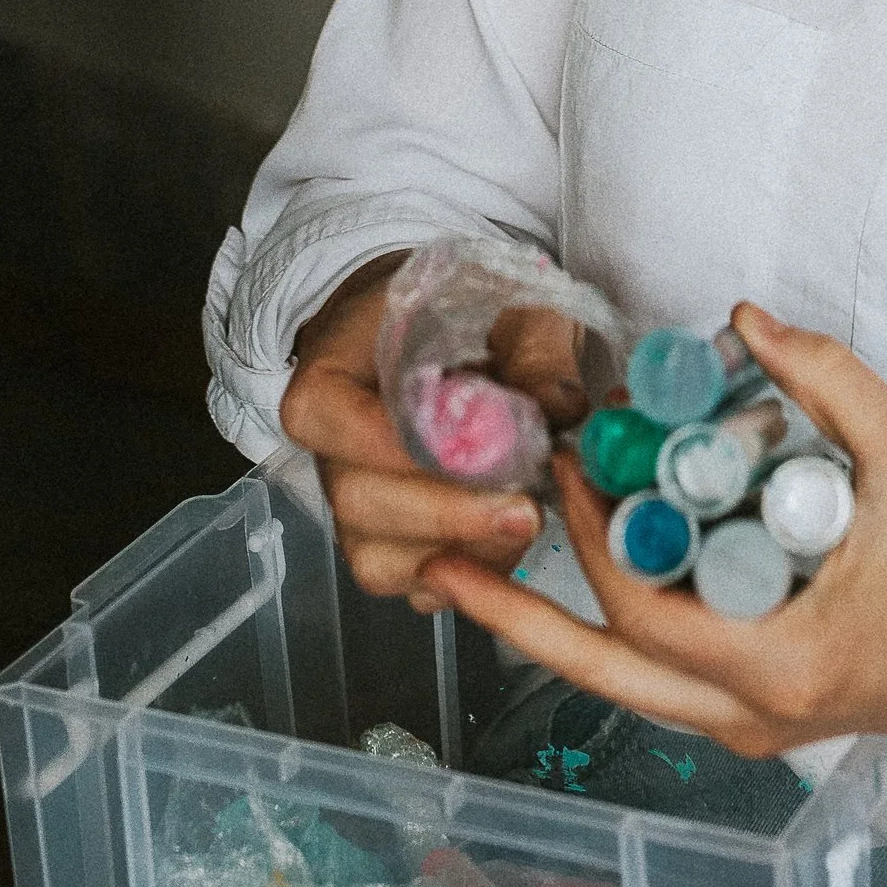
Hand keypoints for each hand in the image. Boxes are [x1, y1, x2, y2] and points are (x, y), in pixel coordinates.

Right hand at [279, 255, 588, 611]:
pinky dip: (462, 575)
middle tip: (523, 507)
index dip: (390, 442)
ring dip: (459, 550)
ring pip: (380, 556)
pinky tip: (511, 540)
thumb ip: (532, 347)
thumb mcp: (508, 302)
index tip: (467, 445)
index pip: (327, 416)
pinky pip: (411, 583)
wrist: (447, 329)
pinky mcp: (391, 544)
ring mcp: (357, 504)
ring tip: (528, 520)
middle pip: (359, 500)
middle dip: (446, 512)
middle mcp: (331, 450)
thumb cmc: (468, 310)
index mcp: (332, 375)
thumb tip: (559, 403)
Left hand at [425, 301, 886, 753]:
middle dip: (518, 616)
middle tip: (444, 558)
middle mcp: (752, 720)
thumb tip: (741, 318)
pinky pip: (653, 682)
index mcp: (785, 668)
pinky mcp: (749, 719)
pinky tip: (566, 582)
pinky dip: (604, 632)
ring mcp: (747, 732)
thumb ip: (830, 381)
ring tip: (470, 575)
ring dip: (550, 627)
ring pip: (618, 689)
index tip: (570, 465)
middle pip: (603, 677)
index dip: (595, 540)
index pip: (648, 615)